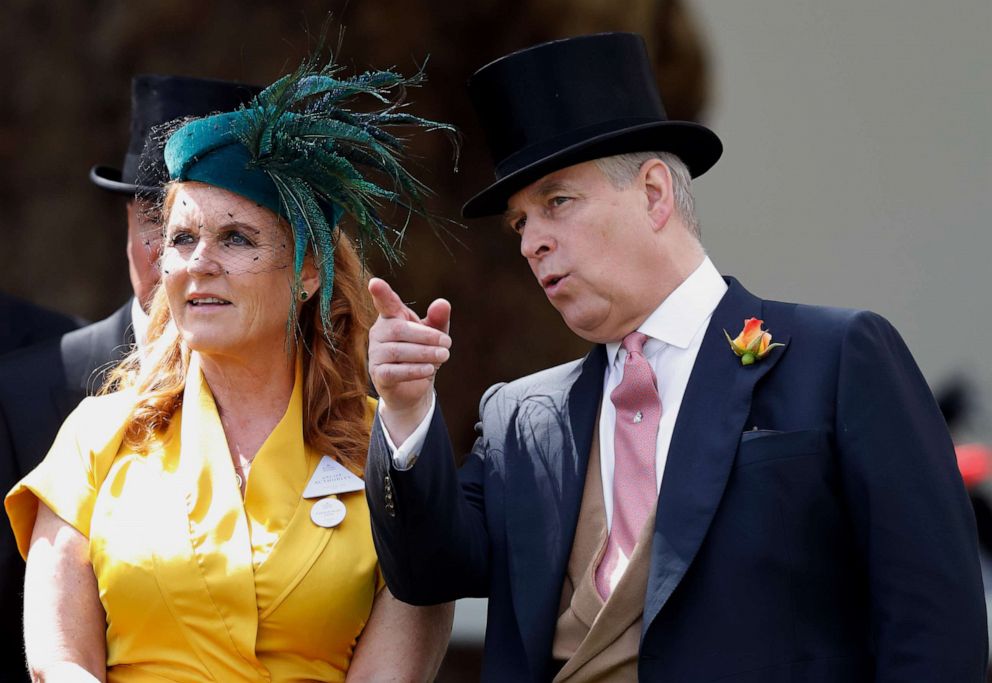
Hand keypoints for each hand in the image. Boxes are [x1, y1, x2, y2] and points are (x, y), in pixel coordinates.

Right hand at [368, 278, 450, 443]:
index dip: (380, 293)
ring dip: (425, 353)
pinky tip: (429, 370)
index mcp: (391, 317)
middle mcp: (378, 333)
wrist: (414, 388)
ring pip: (398, 351)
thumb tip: (442, 303)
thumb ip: (438, 319)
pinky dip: (414, 370)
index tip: (375, 283)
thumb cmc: (422, 353)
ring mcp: (375, 354)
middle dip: (426, 336)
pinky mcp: (378, 375)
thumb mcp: (435, 334)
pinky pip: (394, 371)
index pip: (385, 303)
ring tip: (444, 356)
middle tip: (447, 343)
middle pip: (399, 329)